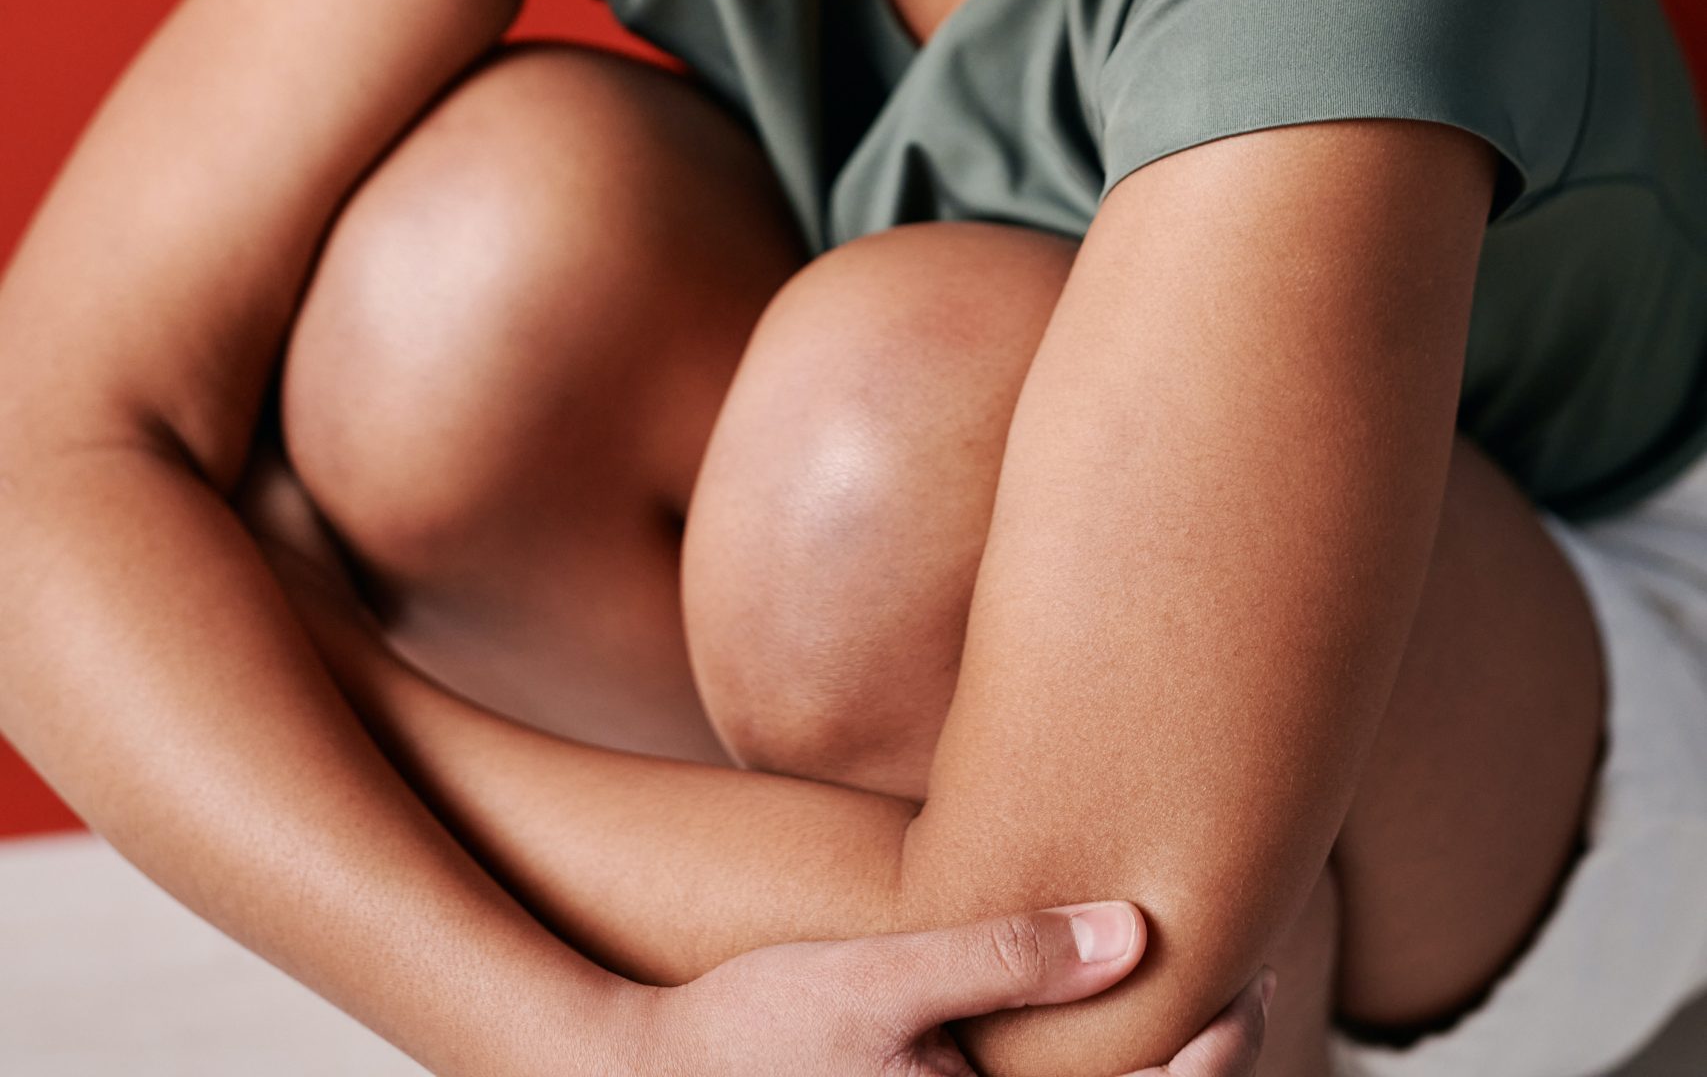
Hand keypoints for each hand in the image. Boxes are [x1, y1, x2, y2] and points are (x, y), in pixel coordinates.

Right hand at [644, 899, 1272, 1075]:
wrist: (655, 1076)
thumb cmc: (759, 1027)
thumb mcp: (882, 979)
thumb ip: (1002, 959)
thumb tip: (1132, 932)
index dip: (1214, 1055)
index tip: (1246, 976)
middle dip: (1198, 1062)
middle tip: (1244, 973)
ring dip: (1148, 1068)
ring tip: (1192, 989)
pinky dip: (1095, 1073)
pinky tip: (1105, 1016)